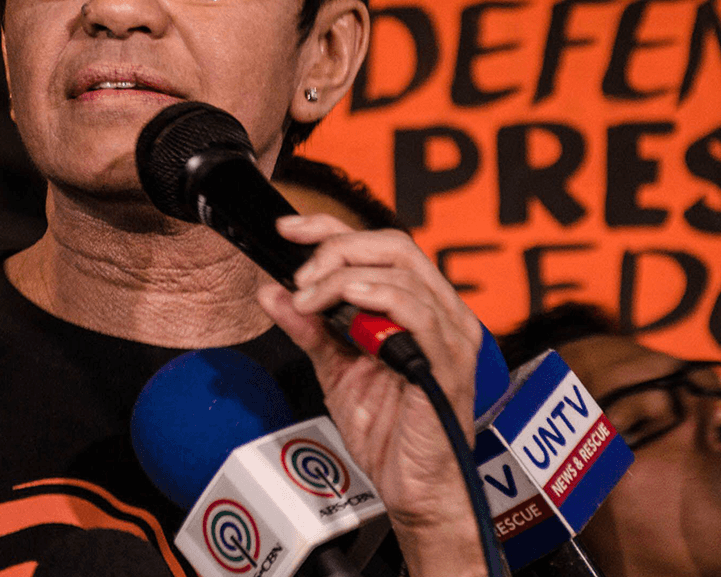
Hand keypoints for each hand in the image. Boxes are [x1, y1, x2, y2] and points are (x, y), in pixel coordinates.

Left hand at [256, 214, 486, 576]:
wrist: (412, 490)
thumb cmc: (391, 435)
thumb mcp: (335, 371)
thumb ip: (308, 329)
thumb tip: (271, 292)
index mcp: (418, 307)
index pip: (379, 245)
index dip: (332, 229)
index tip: (287, 230)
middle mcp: (441, 312)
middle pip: (393, 245)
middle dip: (336, 249)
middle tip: (300, 276)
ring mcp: (449, 334)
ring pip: (400, 271)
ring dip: (342, 278)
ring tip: (309, 302)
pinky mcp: (447, 362)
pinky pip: (416, 311)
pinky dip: (375, 298)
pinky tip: (345, 307)